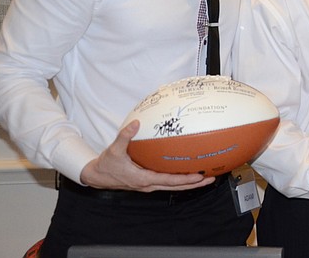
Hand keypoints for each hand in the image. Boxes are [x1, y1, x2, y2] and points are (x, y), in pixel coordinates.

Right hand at [79, 120, 213, 191]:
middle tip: (211, 178)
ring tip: (206, 177)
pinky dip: (180, 178)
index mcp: (143, 179)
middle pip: (176, 186)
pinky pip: (168, 182)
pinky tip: (188, 171)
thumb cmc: (106, 164)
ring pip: (173, 186)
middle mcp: (149, 184)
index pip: (168, 181)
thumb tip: (136, 123)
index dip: (184, 179)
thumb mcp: (113, 150)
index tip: (199, 176)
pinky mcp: (148, 181)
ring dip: (189, 182)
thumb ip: (125, 136)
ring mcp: (149, 185)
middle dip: (194, 184)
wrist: (97, 176)